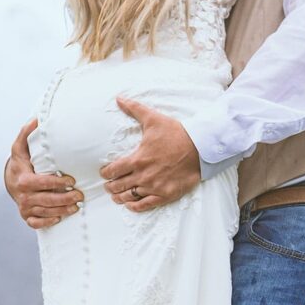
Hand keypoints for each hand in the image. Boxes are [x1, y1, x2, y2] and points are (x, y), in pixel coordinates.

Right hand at [5, 119, 83, 229]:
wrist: (10, 180)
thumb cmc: (20, 162)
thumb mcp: (20, 146)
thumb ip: (27, 133)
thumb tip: (38, 118)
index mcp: (23, 180)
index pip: (43, 183)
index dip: (58, 183)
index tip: (71, 180)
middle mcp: (23, 196)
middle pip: (48, 200)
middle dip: (66, 199)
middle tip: (80, 195)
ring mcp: (24, 208)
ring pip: (46, 212)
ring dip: (63, 210)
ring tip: (76, 206)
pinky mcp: (26, 216)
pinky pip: (37, 223)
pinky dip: (49, 222)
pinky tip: (60, 217)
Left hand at [100, 97, 201, 211]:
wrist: (199, 148)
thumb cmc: (176, 133)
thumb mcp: (153, 119)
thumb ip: (134, 110)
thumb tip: (119, 98)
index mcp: (137, 159)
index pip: (113, 171)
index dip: (106, 173)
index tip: (104, 173)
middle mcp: (142, 176)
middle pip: (118, 186)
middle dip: (110, 186)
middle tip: (108, 186)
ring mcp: (153, 187)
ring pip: (129, 197)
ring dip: (119, 197)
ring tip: (116, 196)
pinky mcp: (164, 195)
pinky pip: (144, 205)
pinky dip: (134, 206)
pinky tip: (130, 205)